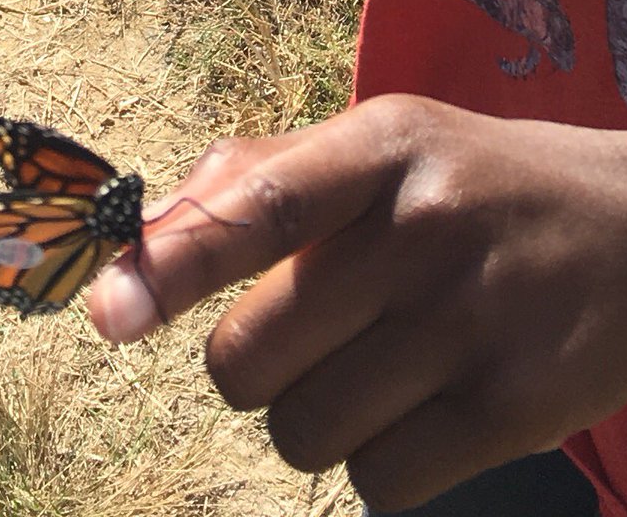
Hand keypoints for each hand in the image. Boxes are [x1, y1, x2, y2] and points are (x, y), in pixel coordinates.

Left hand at [88, 95, 626, 509]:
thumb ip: (264, 173)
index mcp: (382, 146)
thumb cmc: (478, 184)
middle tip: (310, 333)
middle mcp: (425, 229)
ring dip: (313, 415)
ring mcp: (475, 324)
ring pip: (302, 432)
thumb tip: (148, 236)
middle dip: (254, 363)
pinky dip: (379, 460)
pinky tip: (422, 406)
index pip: (262, 203)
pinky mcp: (518, 410)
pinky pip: (378, 483)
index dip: (175, 262)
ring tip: (375, 365)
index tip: (108, 315)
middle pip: (252, 357)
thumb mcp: (386, 142)